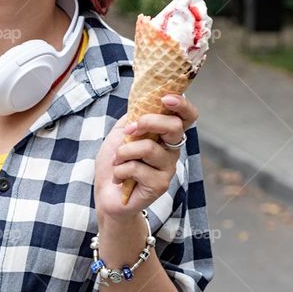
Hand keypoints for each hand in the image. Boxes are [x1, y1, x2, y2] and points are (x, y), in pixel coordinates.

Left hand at [93, 94, 197, 221]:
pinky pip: (137, 168)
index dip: (182, 105)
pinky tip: (120, 178)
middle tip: (129, 130)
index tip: (166, 98)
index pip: (186, 117)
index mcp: (165, 135)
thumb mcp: (121, 133)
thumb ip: (134, 117)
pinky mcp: (160, 185)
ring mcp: (168, 168)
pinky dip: (120, 170)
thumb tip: (143, 101)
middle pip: (174, 127)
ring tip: (117, 161)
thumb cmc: (115, 162)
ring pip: (149, 148)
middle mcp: (172, 150)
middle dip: (148, 122)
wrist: (106, 193)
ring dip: (124, 152)